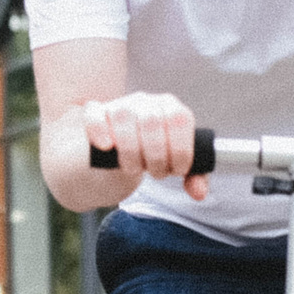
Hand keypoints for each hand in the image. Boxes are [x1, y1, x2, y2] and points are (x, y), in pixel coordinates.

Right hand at [79, 92, 207, 201]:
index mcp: (172, 107)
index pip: (180, 119)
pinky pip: (94, 115)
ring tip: (134, 168)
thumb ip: (193, 177)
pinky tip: (107, 148)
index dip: (180, 150)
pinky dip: (100, 131)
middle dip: (156, 156)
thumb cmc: (152, 156)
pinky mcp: (96, 113)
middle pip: (151, 120)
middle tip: (155, 173)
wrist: (120, 153)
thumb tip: (199, 193)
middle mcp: (146, 101)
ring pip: (123, 117)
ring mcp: (120, 105)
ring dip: (130, 151)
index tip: (176, 170)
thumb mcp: (175, 165)